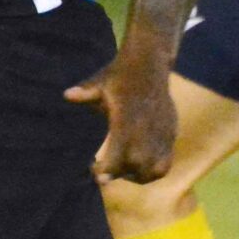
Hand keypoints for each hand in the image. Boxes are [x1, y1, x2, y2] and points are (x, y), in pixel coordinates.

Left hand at [64, 42, 177, 182]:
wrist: (150, 63)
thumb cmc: (120, 74)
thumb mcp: (100, 82)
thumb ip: (85, 93)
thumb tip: (67, 95)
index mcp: (127, 119)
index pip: (118, 156)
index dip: (106, 170)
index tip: (94, 170)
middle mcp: (147, 130)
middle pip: (136, 167)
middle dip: (119, 174)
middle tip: (104, 169)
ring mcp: (161, 133)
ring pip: (153, 170)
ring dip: (138, 176)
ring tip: (123, 171)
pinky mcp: (171, 133)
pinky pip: (166, 162)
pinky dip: (153, 171)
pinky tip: (140, 166)